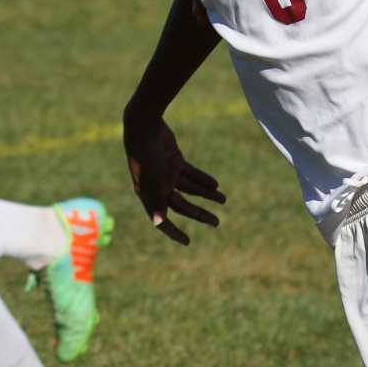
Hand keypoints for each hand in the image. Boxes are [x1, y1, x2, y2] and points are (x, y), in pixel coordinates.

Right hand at [124, 111, 224, 244]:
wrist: (144, 125)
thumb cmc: (146, 153)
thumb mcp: (153, 179)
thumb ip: (157, 200)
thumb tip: (158, 223)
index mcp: (149, 194)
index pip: (162, 219)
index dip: (173, 232)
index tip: (187, 241)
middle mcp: (158, 187)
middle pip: (182, 205)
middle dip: (199, 214)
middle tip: (216, 222)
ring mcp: (166, 173)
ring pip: (190, 189)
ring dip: (206, 195)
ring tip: (224, 200)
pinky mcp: (174, 161)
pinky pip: (191, 174)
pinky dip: (203, 179)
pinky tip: (216, 185)